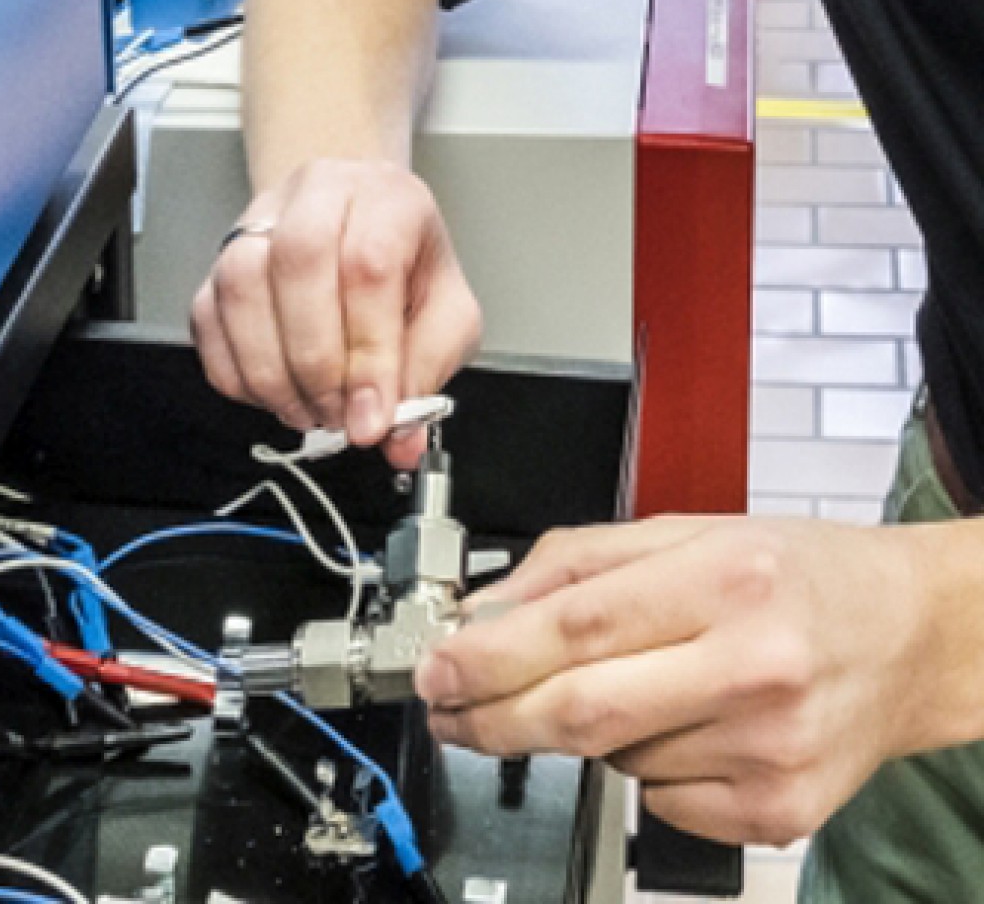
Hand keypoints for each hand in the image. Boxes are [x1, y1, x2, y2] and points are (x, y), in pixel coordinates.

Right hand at [188, 157, 480, 461]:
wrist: (357, 223)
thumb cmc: (404, 264)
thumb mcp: (448, 313)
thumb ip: (428, 370)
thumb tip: (401, 438)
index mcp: (386, 199)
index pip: (369, 266)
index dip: (369, 354)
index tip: (371, 419)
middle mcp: (317, 194)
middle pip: (298, 262)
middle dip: (315, 361)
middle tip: (336, 415)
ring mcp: (259, 219)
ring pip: (241, 284)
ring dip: (270, 369)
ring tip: (306, 409)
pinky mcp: (219, 254)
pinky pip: (207, 314)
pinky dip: (234, 370)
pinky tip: (271, 392)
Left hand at [416, 515, 920, 844]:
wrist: (908, 635)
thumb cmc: (792, 574)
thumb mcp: (680, 532)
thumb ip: (569, 566)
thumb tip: (480, 613)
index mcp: (723, 579)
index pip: (574, 627)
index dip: (487, 654)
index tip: (434, 666)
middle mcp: (753, 666)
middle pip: (583, 710)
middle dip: (492, 716)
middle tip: (448, 710)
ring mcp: (771, 748)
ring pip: (615, 757)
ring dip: (583, 731)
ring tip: (630, 684)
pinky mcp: (782, 810)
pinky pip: (662, 803)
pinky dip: (641, 768)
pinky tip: (678, 724)